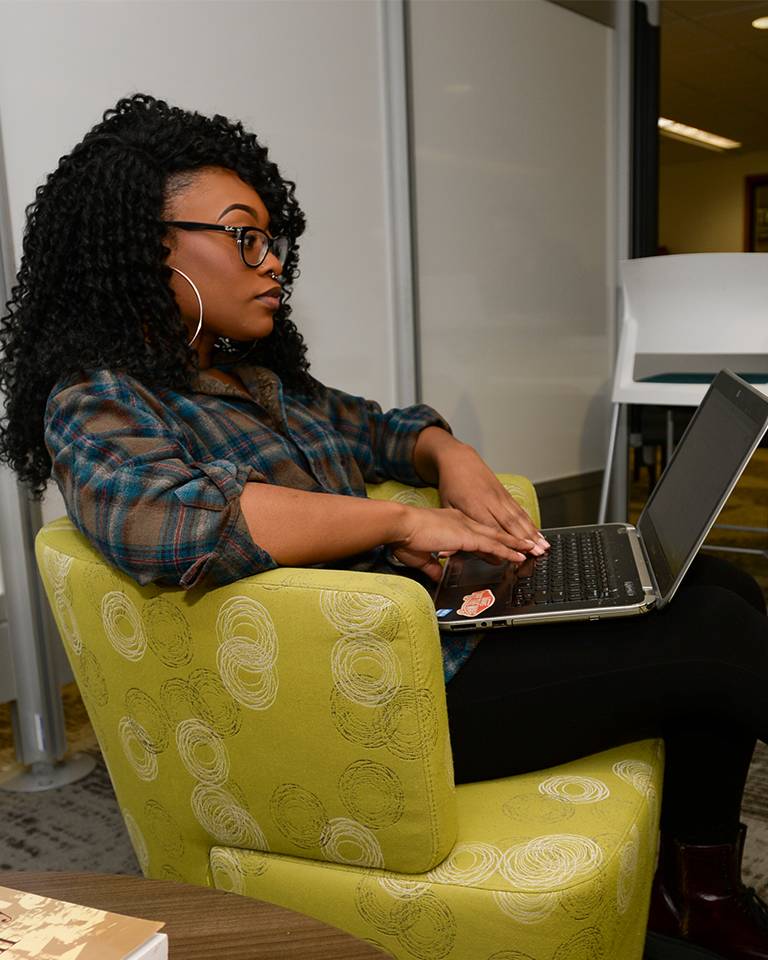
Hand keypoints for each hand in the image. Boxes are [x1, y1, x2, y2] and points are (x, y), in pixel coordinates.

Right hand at [389, 504, 528, 580]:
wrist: (400, 524)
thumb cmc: (404, 536)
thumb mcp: (421, 555)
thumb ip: (432, 566)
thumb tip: (438, 574)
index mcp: (452, 522)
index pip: (479, 532)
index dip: (494, 540)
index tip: (505, 545)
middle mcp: (463, 521)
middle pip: (494, 532)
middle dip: (512, 540)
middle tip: (528, 545)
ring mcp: (466, 527)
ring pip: (498, 537)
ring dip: (516, 545)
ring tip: (532, 550)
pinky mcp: (467, 536)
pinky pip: (494, 545)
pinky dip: (508, 551)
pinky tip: (519, 556)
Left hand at [436, 443, 548, 554]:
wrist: (459, 459)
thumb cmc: (452, 485)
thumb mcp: (447, 508)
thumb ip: (457, 529)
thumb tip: (456, 552)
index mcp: (473, 507)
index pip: (491, 529)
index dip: (504, 544)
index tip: (513, 557)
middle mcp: (490, 501)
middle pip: (510, 524)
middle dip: (525, 541)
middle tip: (537, 554)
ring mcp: (500, 496)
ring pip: (519, 517)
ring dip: (532, 532)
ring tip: (543, 545)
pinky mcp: (505, 493)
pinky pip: (520, 509)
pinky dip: (530, 521)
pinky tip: (537, 531)